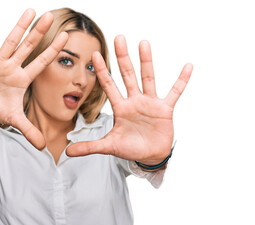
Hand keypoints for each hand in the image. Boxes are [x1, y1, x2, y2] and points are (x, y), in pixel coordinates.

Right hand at [0, 9, 67, 148]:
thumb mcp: (14, 119)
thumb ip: (29, 130)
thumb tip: (44, 148)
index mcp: (22, 79)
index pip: (41, 62)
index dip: (53, 50)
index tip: (66, 37)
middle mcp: (12, 67)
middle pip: (28, 47)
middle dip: (39, 33)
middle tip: (50, 16)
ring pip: (10, 42)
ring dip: (19, 27)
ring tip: (30, 10)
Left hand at [66, 35, 192, 164]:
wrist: (150, 156)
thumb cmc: (130, 147)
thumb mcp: (109, 146)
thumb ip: (89, 146)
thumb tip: (67, 152)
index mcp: (121, 107)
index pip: (109, 85)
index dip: (102, 71)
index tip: (95, 54)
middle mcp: (135, 101)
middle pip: (127, 75)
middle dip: (123, 57)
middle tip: (119, 38)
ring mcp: (150, 103)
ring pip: (148, 78)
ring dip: (146, 61)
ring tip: (143, 43)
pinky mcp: (165, 109)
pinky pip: (175, 92)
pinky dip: (181, 80)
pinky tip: (187, 66)